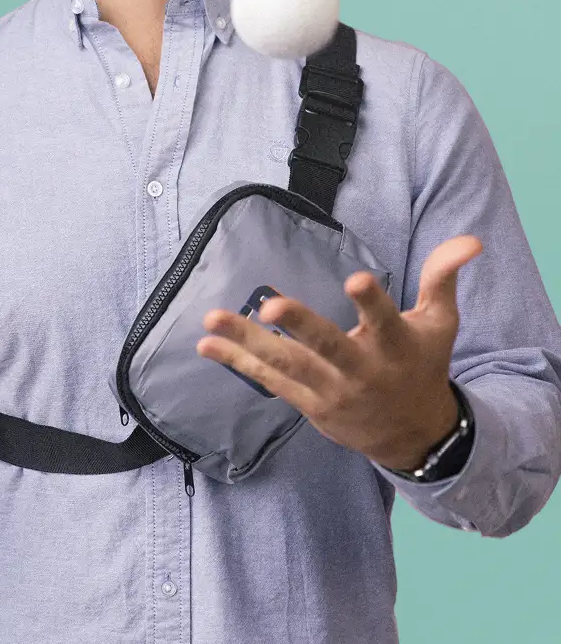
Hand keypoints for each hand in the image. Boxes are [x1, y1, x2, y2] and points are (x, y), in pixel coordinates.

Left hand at [196, 235, 482, 469]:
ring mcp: (330, 391)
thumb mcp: (439, 323)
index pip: (384, 320)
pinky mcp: (308, 405)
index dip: (371, 301)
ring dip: (246, 343)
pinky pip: (269, 381)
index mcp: (395, 346)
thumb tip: (470, 240)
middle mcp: (360, 371)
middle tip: (270, 307)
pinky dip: (237, 363)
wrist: (413, 436)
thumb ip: (443, 278)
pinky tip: (206, 345)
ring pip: (286, 365)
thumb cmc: (422, 366)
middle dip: (299, 327)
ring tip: (212, 319)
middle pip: (327, 347)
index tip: (354, 279)